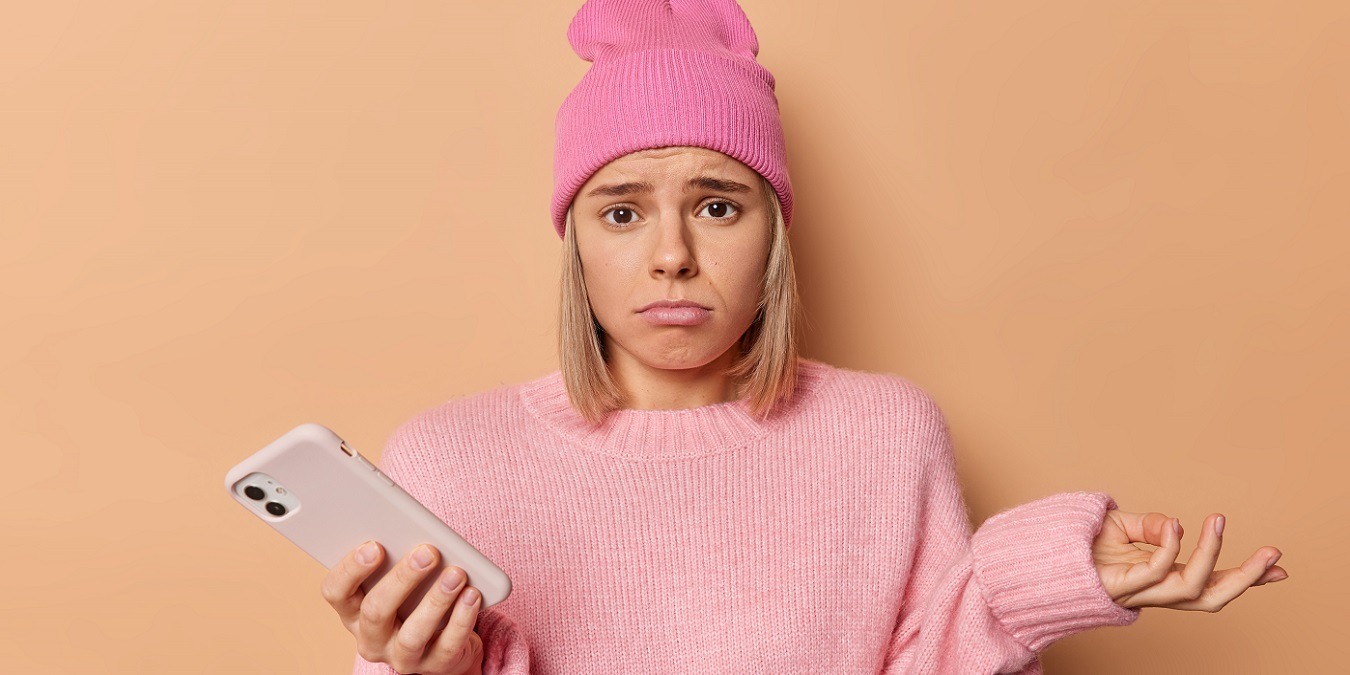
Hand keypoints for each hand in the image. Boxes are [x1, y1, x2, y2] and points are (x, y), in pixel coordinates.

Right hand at [321, 541, 484, 674]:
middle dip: (403, 579)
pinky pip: (448, 645)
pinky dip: (462, 618)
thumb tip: (415, 535)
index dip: (351, 570)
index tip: (374, 546)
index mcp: (353, 612)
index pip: (336, 592)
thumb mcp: (400, 580)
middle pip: (376, 611)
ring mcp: (402, 657)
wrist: (446, 643)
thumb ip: (397, 559)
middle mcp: (371, 639)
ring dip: (436, 600)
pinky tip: (472, 594)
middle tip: (428, 552)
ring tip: (456, 573)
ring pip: (412, 634)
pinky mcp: (435, 666)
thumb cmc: (417, 598)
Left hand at [1092, 510, 1286, 611]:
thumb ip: (1150, 526)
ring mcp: (1137, 592)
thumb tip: (1175, 524)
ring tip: (1218, 521)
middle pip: (1211, 597)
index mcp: (1160, 578)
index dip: (1244, 576)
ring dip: (1212, 556)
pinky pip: (1155, 572)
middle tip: (1273, 556)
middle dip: (1245, 579)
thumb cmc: (1076, 545)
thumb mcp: (1120, 527)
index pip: (1209, 581)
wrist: (1037, 555)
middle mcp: (1153, 590)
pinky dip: (1169, 547)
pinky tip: (1174, 524)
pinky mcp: (1118, 588)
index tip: (1279, 567)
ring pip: (1190, 589)